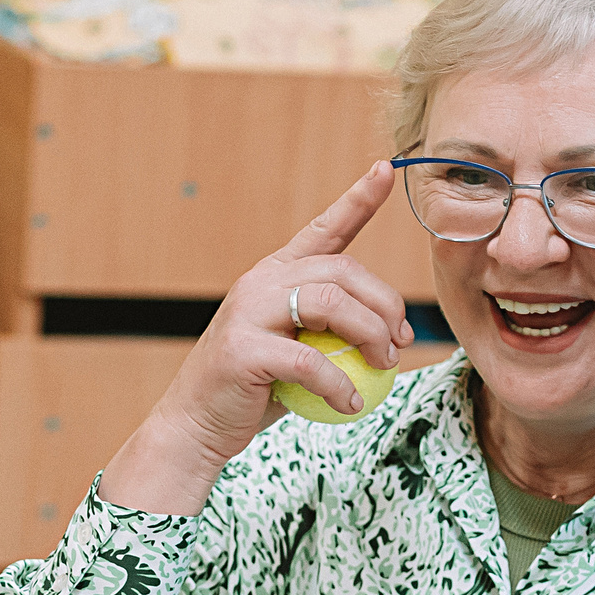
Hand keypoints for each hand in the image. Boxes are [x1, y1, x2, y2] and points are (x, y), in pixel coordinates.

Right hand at [102, 163, 414, 514]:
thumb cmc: (251, 391)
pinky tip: (351, 402)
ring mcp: (248, 312)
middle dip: (384, 303)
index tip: (384, 170)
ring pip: (331, 303)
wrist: (195, 425)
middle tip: (400, 341)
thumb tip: (392, 335)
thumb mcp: (294, 352)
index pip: (322, 230)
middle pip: (342, 271)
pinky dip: (340, 384)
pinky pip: (311, 360)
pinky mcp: (243, 349)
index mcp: (274, 275)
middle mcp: (260, 282)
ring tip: (383, 365)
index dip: (356, 200)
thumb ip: (330, 334)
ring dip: (370, 335)